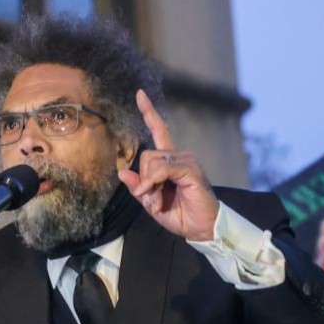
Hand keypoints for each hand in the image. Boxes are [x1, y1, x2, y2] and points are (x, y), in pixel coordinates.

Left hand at [117, 89, 219, 241]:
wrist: (201, 229)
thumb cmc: (180, 215)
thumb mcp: (151, 202)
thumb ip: (139, 187)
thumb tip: (122, 171)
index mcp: (170, 161)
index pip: (160, 130)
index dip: (149, 112)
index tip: (140, 94)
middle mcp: (180, 156)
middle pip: (146, 155)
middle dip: (144, 180)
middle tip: (153, 200)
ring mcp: (187, 161)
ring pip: (153, 162)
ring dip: (150, 186)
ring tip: (160, 203)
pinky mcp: (192, 170)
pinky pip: (164, 170)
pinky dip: (155, 183)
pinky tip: (158, 198)